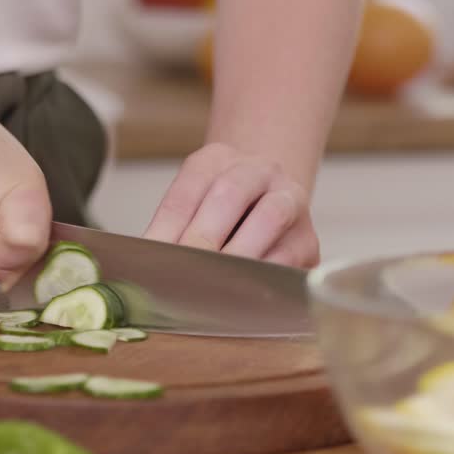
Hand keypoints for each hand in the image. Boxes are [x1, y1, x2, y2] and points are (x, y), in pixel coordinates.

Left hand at [141, 143, 318, 267]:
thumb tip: (145, 266)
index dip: (168, 227)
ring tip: (212, 283)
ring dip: (237, 253)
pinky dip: (262, 276)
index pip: (188, 189)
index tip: (151, 258)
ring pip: (268, 218)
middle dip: (202, 237)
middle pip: (229, 194)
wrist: (268, 204)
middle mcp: (259, 170)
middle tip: (181, 271)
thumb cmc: (219, 214)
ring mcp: (290, 199)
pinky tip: (241, 294)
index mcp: (217, 159)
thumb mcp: (191, 207)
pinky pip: (288, 256)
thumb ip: (169, 233)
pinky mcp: (308, 239)